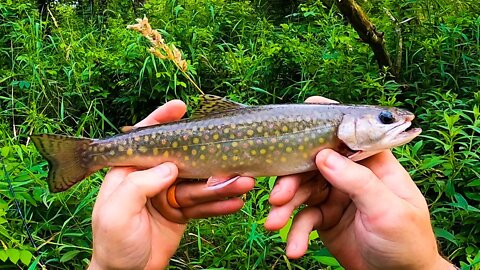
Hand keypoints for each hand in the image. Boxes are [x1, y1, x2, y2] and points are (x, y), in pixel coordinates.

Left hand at [89, 100, 253, 268]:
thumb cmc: (113, 245)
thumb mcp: (117, 214)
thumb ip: (138, 186)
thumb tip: (169, 166)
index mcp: (128, 172)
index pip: (145, 139)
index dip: (162, 121)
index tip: (181, 107)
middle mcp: (150, 179)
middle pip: (183, 161)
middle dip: (208, 161)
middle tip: (233, 158)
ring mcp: (168, 195)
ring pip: (198, 184)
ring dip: (221, 185)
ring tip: (245, 183)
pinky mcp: (180, 212)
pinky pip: (202, 205)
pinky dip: (219, 205)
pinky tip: (236, 202)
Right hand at [265, 97, 453, 268]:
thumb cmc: (407, 241)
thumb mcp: (387, 210)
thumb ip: (357, 181)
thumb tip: (323, 155)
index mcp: (373, 164)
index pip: (347, 136)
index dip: (322, 124)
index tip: (296, 118)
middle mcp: (351, 175)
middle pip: (314, 165)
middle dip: (292, 179)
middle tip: (278, 196)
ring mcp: (335, 195)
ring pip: (303, 191)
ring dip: (286, 207)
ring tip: (273, 223)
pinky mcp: (325, 218)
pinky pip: (304, 219)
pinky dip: (295, 232)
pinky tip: (293, 247)